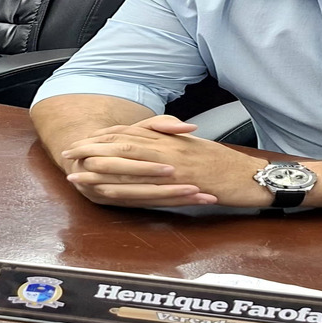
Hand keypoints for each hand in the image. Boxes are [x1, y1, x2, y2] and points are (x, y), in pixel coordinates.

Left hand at [59, 115, 270, 207]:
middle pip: (123, 143)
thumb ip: (175, 146)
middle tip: (68, 152)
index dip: (105, 137)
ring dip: (98, 165)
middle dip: (93, 147)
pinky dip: (121, 184)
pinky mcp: (180, 180)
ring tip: (75, 171)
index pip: (131, 132)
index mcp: (171, 139)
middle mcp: (169, 147)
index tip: (84, 141)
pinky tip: (104, 190)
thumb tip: (157, 146)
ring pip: (128, 160)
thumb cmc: (228, 167)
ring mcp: (173, 162)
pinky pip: (144, 182)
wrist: (253, 176)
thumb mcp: (199, 151)